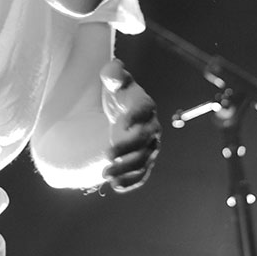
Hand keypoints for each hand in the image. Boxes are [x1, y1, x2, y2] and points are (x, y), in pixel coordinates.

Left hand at [100, 59, 160, 193]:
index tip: (122, 124)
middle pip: (144, 139)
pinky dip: (130, 181)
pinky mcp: (143, 160)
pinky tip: (115, 186)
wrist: (122, 112)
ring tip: (105, 175)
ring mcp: (148, 146)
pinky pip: (141, 173)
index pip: (144, 110)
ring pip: (143, 160)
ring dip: (126, 169)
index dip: (136, 116)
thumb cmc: (119, 94)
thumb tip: (115, 70)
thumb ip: (113, 74)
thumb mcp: (114, 81)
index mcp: (145, 105)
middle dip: (127, 149)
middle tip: (107, 156)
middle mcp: (151, 126)